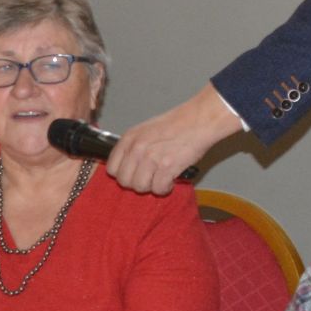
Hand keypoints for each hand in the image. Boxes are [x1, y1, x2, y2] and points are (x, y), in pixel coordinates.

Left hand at [104, 83, 237, 194]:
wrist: (198, 121)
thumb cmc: (176, 125)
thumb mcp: (146, 130)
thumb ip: (134, 147)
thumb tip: (127, 166)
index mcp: (129, 138)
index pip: (112, 168)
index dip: (123, 175)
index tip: (133, 174)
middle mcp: (137, 148)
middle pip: (124, 181)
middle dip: (137, 183)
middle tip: (150, 178)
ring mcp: (151, 158)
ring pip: (140, 187)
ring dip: (152, 186)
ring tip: (161, 178)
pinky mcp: (167, 167)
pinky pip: (158, 189)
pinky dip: (165, 188)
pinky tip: (171, 180)